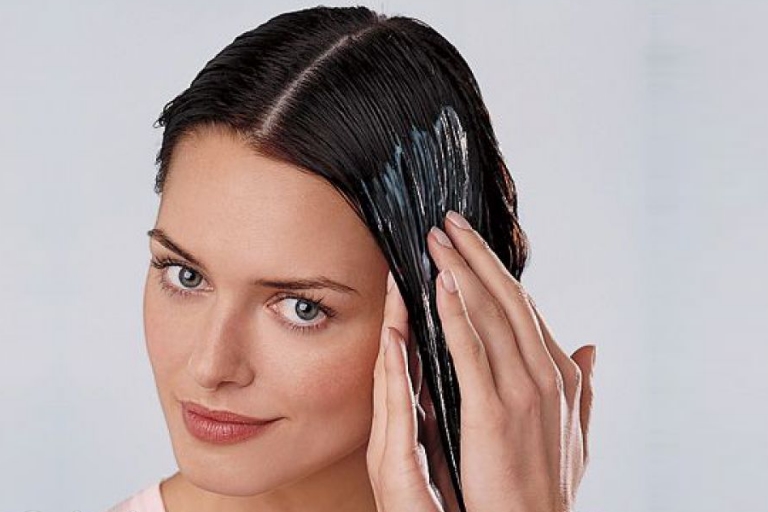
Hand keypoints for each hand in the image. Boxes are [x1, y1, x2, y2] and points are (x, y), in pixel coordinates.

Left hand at [366, 210, 596, 511]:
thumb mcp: (576, 431)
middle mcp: (546, 373)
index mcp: (560, 374)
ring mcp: (523, 390)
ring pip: (489, 314)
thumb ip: (585, 387)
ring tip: (435, 239)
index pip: (524, 309)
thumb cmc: (547, 484)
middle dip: (476, 256)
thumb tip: (592, 348)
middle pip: (507, 299)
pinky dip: (457, 312)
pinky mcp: (495, 411)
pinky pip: (472, 350)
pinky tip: (441, 282)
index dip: (496, 273)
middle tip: (447, 222)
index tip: (471, 246)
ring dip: (461, 270)